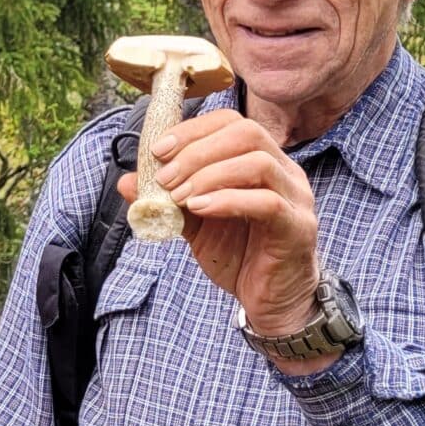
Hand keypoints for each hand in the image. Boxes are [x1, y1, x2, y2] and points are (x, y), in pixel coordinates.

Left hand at [116, 108, 323, 342]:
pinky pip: (266, 203)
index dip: (192, 131)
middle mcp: (285, 171)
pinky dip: (227, 201)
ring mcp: (296, 198)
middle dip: (196, 151)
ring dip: (209, 175)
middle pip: (246, 133)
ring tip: (179, 197)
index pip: (231, 123)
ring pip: (257, 163)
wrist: (270, 302)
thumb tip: (127, 181)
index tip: (158, 151)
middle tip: (165, 178)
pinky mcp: (298, 228)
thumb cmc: (239, 256)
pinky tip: (199, 210)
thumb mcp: (194, 224)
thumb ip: (167, 199)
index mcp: (263, 161)